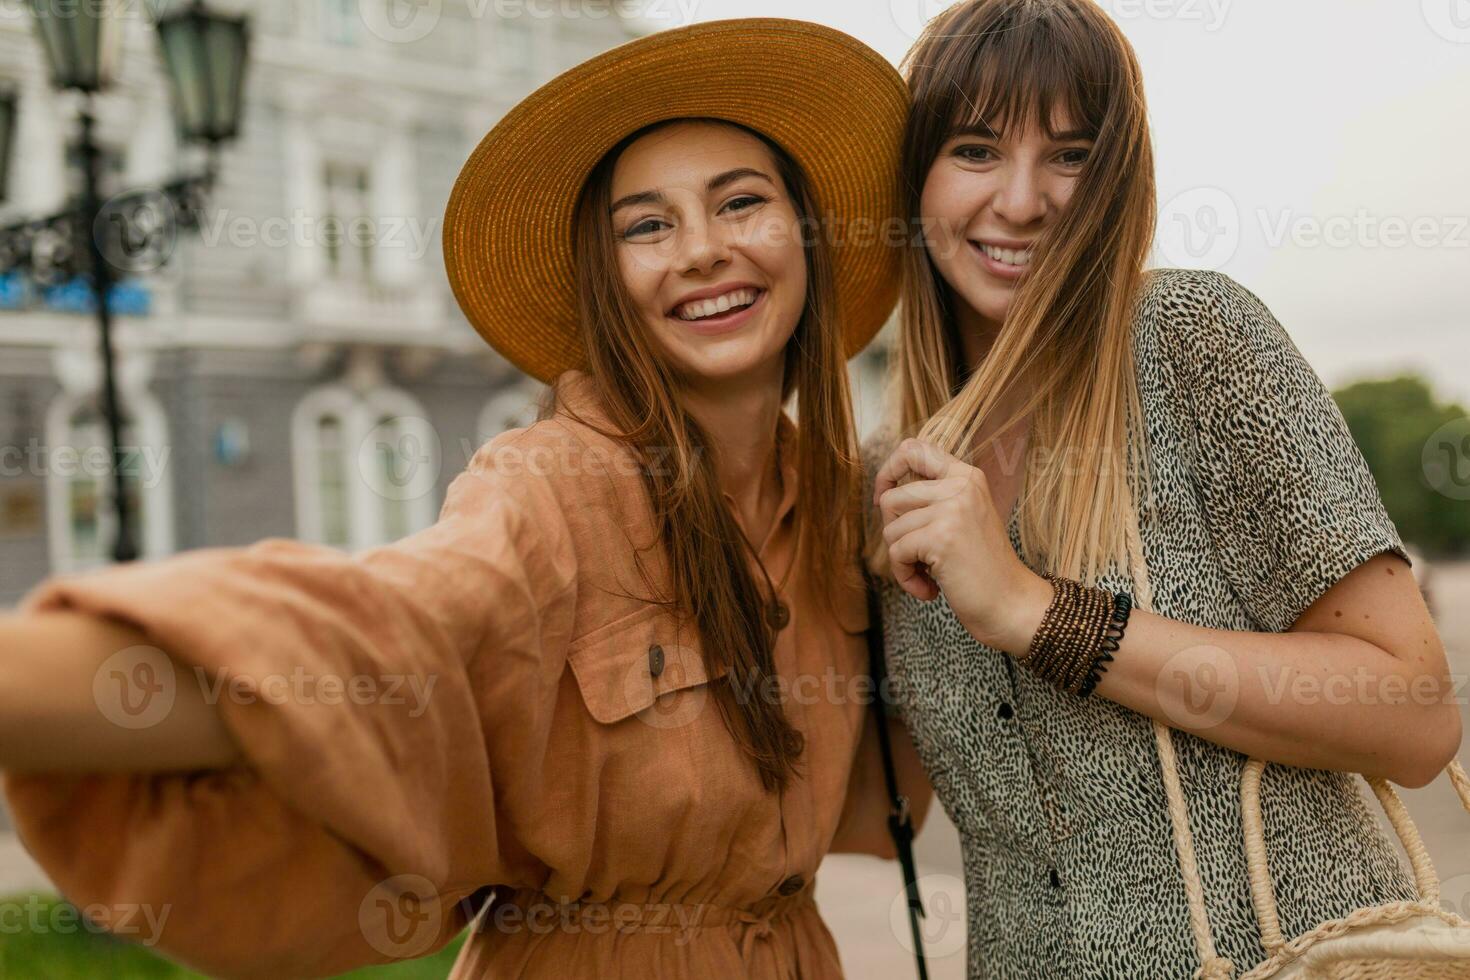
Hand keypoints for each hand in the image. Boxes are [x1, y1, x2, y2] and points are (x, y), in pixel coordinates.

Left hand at [873, 439, 1051, 654]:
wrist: (1011, 603)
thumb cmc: (982, 568)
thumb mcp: (963, 518)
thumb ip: (934, 497)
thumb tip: (883, 491)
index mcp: (966, 476)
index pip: (913, 449)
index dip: (888, 470)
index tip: (883, 497)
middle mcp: (961, 485)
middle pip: (891, 497)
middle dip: (894, 532)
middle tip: (918, 554)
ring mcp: (952, 509)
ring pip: (890, 528)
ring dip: (902, 559)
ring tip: (929, 573)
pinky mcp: (941, 537)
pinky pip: (896, 553)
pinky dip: (905, 577)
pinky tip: (930, 588)